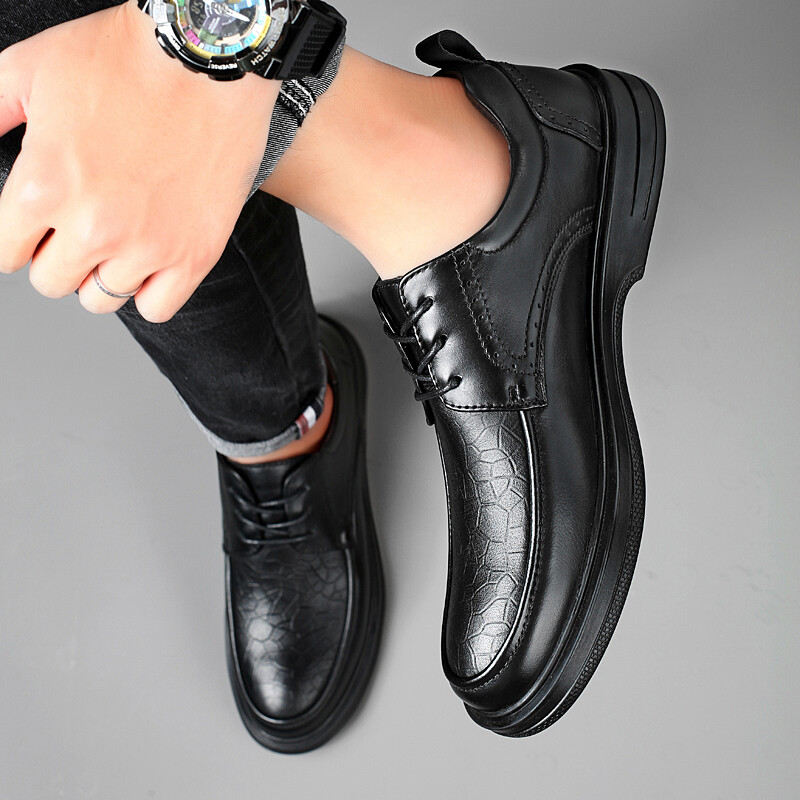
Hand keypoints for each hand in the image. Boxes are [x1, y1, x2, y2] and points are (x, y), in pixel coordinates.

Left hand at [0, 0, 278, 321]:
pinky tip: (148, 260)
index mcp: (44, 186)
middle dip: (56, 256)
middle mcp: (94, 227)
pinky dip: (147, 292)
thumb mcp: (28, 68)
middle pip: (52, 282)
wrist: (208, 59)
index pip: (6, 253)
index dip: (16, 238)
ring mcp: (149, 245)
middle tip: (77, 227)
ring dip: (100, 274)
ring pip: (100, 300)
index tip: (34, 227)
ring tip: (116, 241)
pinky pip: (156, 309)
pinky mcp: (194, 254)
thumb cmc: (124, 58)